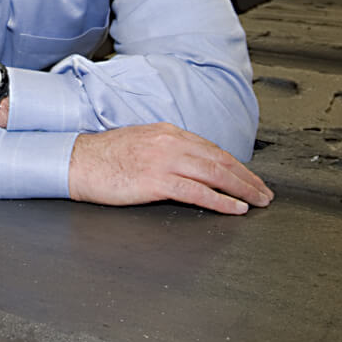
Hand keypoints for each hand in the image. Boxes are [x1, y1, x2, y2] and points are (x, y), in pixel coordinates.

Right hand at [68, 123, 272, 214]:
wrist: (77, 161)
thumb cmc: (104, 157)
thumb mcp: (140, 144)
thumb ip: (166, 151)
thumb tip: (189, 165)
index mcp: (166, 132)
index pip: (210, 148)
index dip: (235, 164)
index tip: (250, 178)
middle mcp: (169, 142)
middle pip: (219, 159)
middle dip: (247, 177)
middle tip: (265, 193)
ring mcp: (163, 160)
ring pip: (214, 173)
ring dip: (242, 189)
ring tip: (258, 202)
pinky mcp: (156, 180)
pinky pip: (197, 191)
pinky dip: (220, 201)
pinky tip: (235, 209)